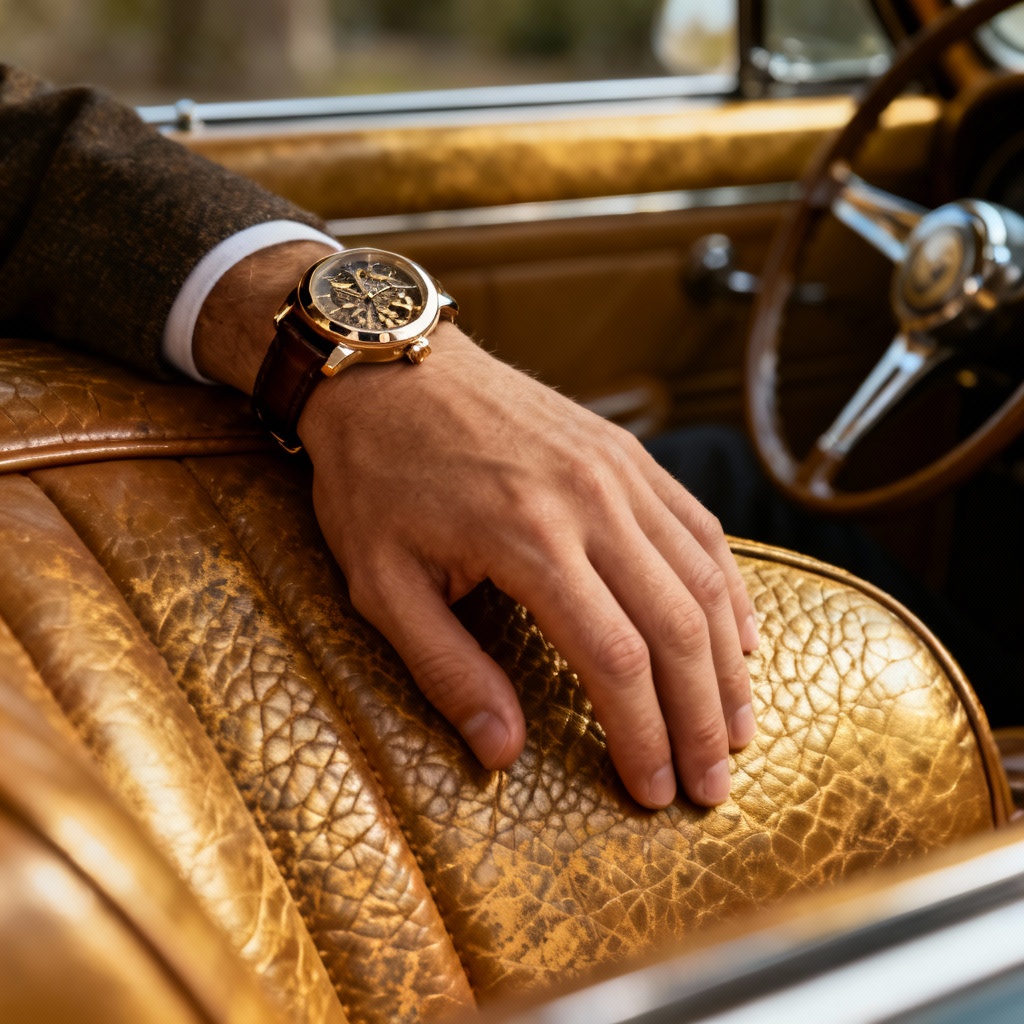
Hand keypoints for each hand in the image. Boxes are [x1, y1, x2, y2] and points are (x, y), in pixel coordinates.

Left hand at [195, 242, 758, 808]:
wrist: (390, 368)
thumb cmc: (376, 475)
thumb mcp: (381, 582)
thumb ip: (447, 669)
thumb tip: (504, 750)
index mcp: (528, 540)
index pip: (615, 658)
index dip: (643, 734)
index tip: (654, 790)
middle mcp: (592, 503)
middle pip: (678, 627)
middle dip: (701, 718)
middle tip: (712, 785)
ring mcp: (618, 471)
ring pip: (703, 578)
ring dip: (727, 663)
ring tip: (737, 726)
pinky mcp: (627, 452)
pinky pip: (699, 526)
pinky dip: (727, 587)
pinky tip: (737, 634)